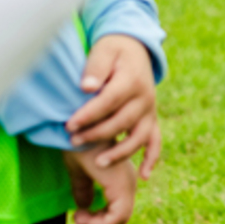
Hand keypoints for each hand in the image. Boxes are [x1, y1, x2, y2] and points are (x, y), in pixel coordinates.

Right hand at [63, 142, 138, 223]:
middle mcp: (129, 181)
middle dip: (98, 223)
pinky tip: (80, 214)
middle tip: (77, 217)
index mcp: (121, 178)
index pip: (117, 211)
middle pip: (120, 217)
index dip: (98, 220)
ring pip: (121, 218)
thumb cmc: (77, 144)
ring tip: (78, 216)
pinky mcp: (121, 185)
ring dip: (97, 223)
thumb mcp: (79, 170)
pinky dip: (99, 222)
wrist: (76, 127)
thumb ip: (84, 188)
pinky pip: (118, 216)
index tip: (77, 214)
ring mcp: (127, 183)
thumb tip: (84, 206)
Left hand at [67, 34, 160, 176]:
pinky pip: (156, 141)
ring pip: (139, 136)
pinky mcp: (151, 118)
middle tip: (74, 140)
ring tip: (99, 163)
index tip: (69, 124)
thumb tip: (87, 87)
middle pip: (122, 122)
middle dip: (96, 134)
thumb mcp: (103, 50)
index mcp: (132, 80)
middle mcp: (145, 97)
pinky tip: (143, 176)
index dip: (89, 114)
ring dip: (120, 152)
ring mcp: (150, 110)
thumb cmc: (113, 50)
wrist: (135, 47)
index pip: (109, 101)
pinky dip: (152, 158)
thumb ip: (96, 68)